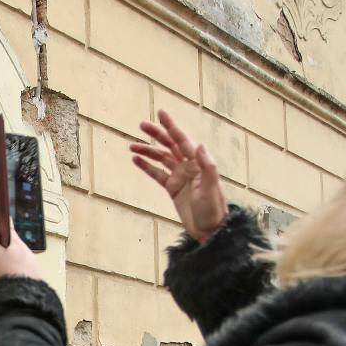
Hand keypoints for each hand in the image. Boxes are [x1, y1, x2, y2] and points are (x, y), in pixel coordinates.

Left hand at [0, 209, 42, 284]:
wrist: (22, 297)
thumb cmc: (21, 274)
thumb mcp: (19, 247)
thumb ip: (11, 232)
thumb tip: (7, 223)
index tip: (1, 210)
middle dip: (1, 236)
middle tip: (13, 231)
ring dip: (0, 248)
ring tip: (14, 249)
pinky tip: (10, 260)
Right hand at [130, 110, 227, 242]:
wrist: (210, 231)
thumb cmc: (214, 210)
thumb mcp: (212, 189)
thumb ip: (208, 166)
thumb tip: (200, 145)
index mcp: (199, 163)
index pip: (182, 140)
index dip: (171, 126)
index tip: (161, 113)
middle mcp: (189, 166)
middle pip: (170, 145)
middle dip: (156, 134)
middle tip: (141, 125)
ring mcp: (180, 177)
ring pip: (161, 158)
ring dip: (147, 151)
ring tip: (131, 146)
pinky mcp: (173, 188)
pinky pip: (157, 174)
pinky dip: (147, 167)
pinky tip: (136, 160)